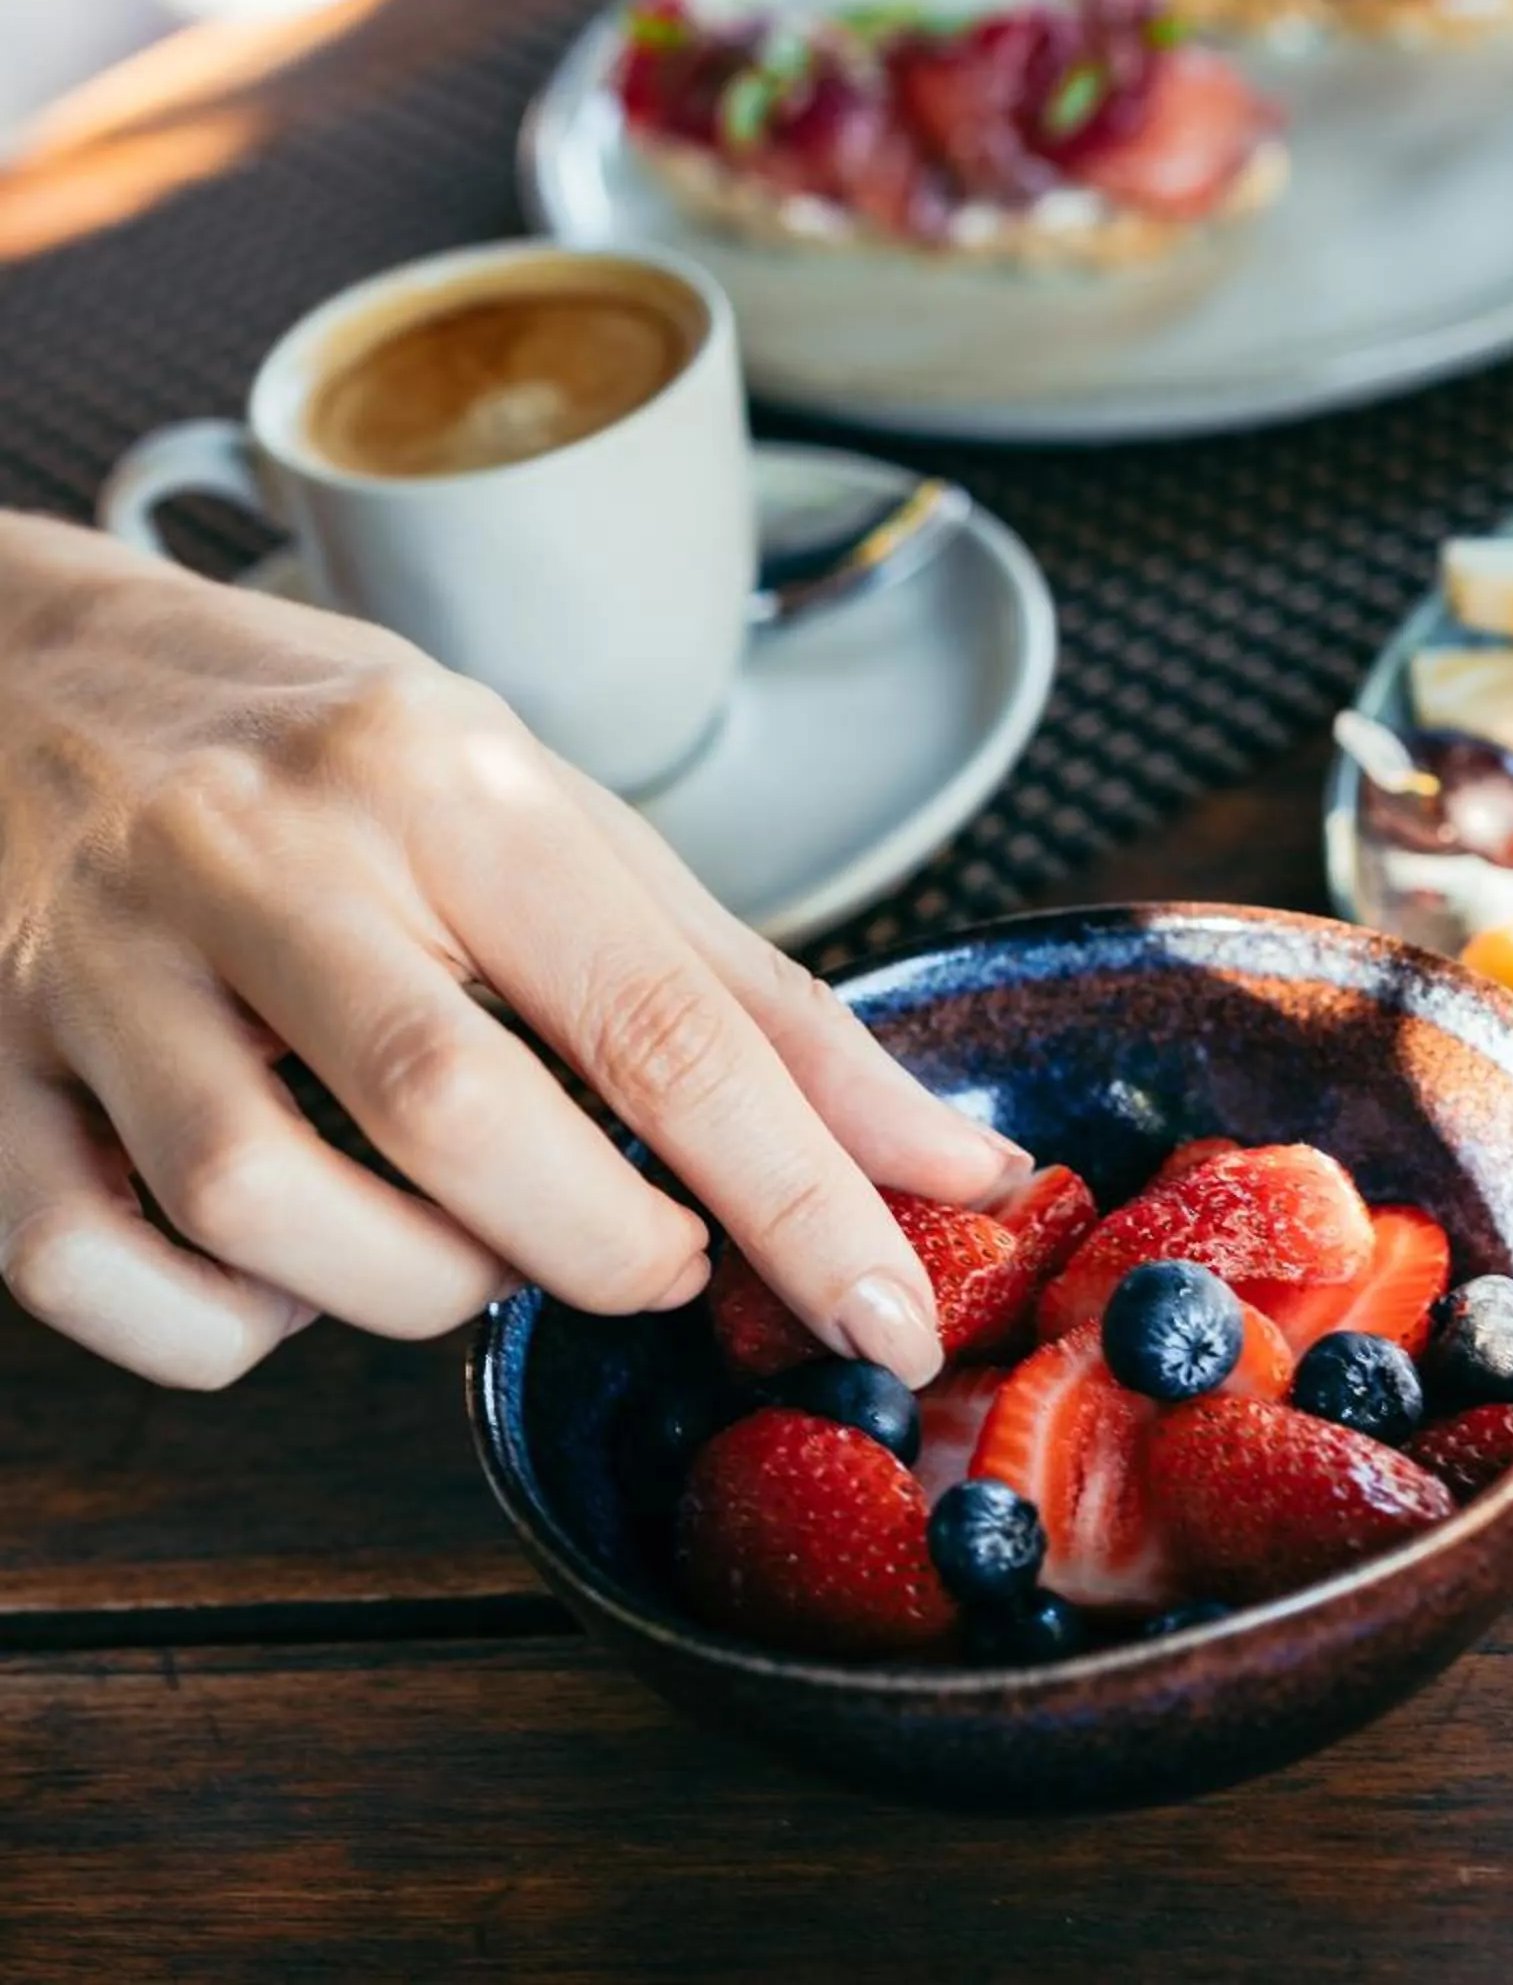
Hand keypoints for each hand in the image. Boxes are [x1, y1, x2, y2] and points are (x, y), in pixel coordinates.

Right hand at [0, 516, 1020, 1389]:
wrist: (29, 672)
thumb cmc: (331, 756)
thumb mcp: (548, 811)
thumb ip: (737, 988)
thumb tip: (937, 1153)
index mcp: (441, 774)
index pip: (656, 1012)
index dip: (799, 1191)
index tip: (893, 1313)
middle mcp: (264, 852)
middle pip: (454, 1114)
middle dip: (603, 1247)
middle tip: (661, 1258)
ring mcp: (98, 963)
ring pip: (262, 1210)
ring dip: (411, 1290)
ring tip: (473, 1246)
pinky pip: (92, 1269)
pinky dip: (222, 1324)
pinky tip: (292, 1270)